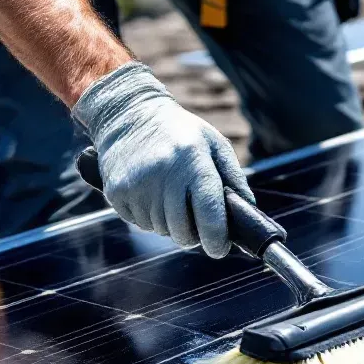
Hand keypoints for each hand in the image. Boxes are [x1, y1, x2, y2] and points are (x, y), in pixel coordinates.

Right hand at [72, 62, 252, 256]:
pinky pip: (139, 223)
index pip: (209, 213)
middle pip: (183, 231)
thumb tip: (247, 211)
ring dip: (170, 225)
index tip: (220, 249)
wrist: (129, 114)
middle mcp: (164, 174)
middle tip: (196, 225)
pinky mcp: (117, 192)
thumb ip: (234, 178)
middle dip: (193, 235)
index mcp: (193, 161)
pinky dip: (149, 217)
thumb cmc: (180, 132)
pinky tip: (152, 195)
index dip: (216, 239)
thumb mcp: (214, 144)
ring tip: (171, 200)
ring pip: (161, 230)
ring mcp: (137, 184)